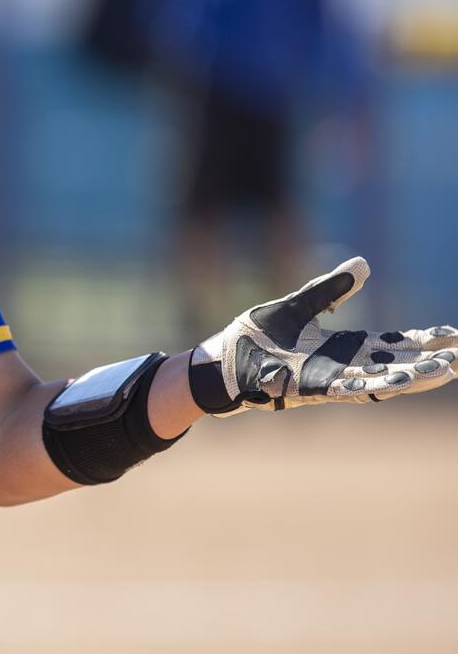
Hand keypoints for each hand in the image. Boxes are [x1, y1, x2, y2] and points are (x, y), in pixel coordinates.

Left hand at [189, 257, 457, 413]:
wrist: (219, 363)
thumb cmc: (252, 338)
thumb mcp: (296, 305)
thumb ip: (329, 289)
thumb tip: (364, 264)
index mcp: (340, 347)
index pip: (392, 344)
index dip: (423, 340)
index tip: (455, 336)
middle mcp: (339, 366)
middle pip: (394, 365)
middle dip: (428, 364)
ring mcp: (325, 380)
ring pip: (378, 382)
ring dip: (410, 379)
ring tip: (443, 373)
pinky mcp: (306, 389)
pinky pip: (344, 389)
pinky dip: (369, 386)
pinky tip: (394, 384)